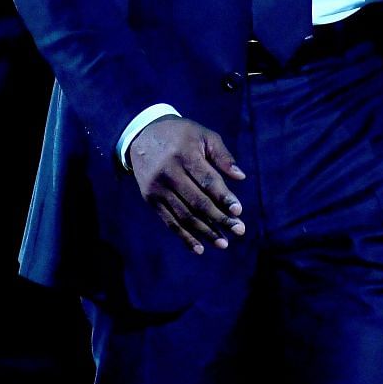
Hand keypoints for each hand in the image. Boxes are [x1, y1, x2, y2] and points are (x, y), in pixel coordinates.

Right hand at [128, 116, 246, 255]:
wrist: (142, 135)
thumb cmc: (181, 135)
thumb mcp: (203, 135)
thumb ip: (222, 155)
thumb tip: (241, 177)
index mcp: (185, 154)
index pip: (207, 180)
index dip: (224, 197)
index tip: (239, 211)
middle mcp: (169, 172)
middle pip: (198, 201)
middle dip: (220, 219)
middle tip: (239, 230)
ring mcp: (158, 188)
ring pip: (184, 215)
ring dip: (205, 232)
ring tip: (223, 243)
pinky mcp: (150, 198)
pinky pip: (169, 222)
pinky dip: (185, 237)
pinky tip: (199, 248)